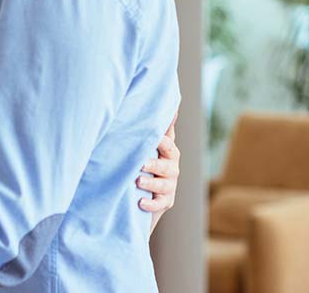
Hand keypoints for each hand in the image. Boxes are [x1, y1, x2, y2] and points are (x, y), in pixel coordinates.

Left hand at [138, 111, 179, 228]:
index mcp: (167, 151)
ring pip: (164, 186)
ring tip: (138, 181)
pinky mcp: (166, 202)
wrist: (142, 192)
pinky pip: (160, 204)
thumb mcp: (145, 144)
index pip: (168, 143)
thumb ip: (151, 127)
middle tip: (141, 164)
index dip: (163, 140)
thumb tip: (163, 104)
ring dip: (151, 184)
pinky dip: (151, 204)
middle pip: (167, 166)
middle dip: (154, 165)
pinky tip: (140, 203)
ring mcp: (169, 186)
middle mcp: (171, 167)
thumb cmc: (143, 160)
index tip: (155, 138)